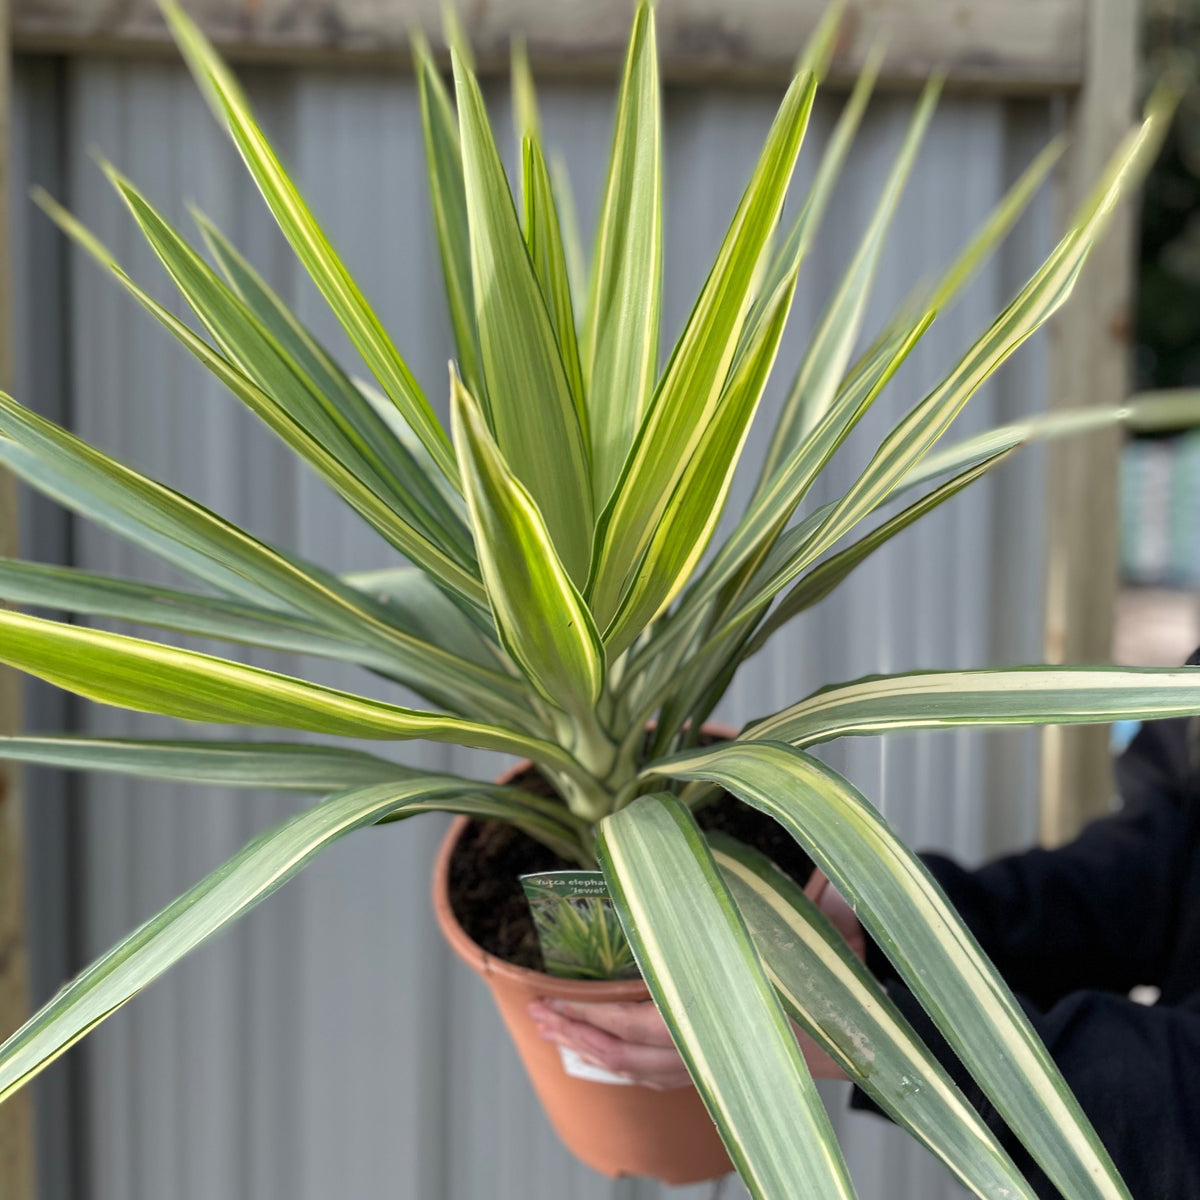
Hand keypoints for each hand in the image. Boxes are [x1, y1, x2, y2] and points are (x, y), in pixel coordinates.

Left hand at [528, 870, 864, 1089]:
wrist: (876, 1022)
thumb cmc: (844, 963)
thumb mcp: (819, 915)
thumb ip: (794, 886)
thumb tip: (772, 840)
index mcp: (734, 1003)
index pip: (650, 1017)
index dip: (599, 1014)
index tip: (557, 999)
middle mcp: (720, 1040)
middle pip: (634, 1049)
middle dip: (579, 1033)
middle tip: (536, 1015)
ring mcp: (720, 1061)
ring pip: (643, 1067)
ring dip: (594, 1051)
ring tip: (552, 1031)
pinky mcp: (722, 1067)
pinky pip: (663, 1075)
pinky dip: (626, 1066)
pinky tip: (602, 1053)